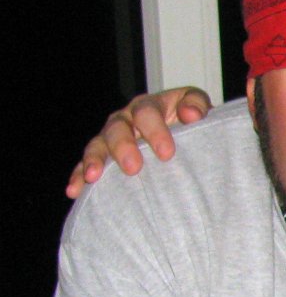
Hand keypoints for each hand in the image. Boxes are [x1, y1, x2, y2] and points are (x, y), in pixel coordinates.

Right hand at [66, 86, 211, 198]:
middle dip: (123, 146)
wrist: (189, 141)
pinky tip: (75, 190)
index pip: (148, 112)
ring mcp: (112, 137)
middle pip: (118, 127)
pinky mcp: (103, 157)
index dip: (155, 131)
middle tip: (133, 168)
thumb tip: (191, 114)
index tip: (167, 153)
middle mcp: (127, 118)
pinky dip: (79, 176)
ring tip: (93, 177)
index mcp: (151, 105)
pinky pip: (85, 164)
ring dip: (94, 160)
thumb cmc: (194, 126)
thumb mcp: (200, 110)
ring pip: (98, 144)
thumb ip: (198, 106)